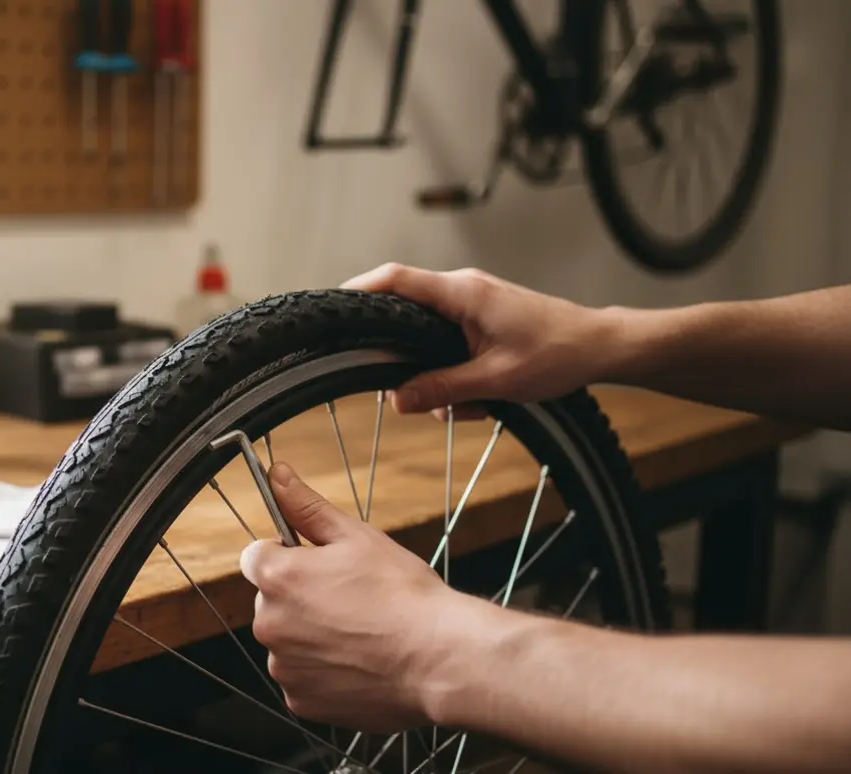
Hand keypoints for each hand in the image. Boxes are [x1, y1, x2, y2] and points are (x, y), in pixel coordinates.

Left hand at [239, 462, 491, 732]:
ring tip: (360, 634)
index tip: (320, 566)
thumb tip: (277, 475)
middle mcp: (269, 624)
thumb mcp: (356, 537)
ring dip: (311, 637)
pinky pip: (303, 678)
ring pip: (288, 641)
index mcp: (277, 577)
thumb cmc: (403, 596)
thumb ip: (307, 507)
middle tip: (351, 600)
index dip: (290, 557)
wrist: (440, 659)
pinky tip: (358, 662)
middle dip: (301, 598)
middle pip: (272, 601)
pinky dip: (323, 672)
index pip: (257, 556)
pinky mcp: (300, 700)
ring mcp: (284, 666)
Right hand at [341, 263, 620, 417]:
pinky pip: (450, 346)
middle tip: (417, 397)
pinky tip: (483, 398)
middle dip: (408, 363)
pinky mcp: (483, 320)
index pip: (394, 280)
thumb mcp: (495, 380)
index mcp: (461, 293)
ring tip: (474, 403)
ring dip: (441, 380)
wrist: (601, 348)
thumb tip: (397, 400)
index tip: (332, 309)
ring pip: (429, 342)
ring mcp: (473, 305)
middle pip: (405, 319)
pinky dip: (459, 376)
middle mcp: (463, 291)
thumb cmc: (559, 353)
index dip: (357, 290)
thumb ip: (441, 389)